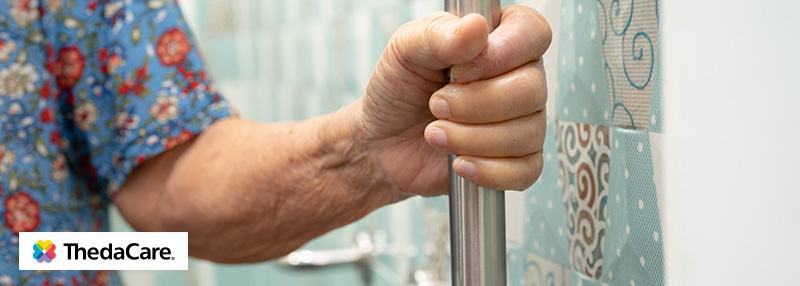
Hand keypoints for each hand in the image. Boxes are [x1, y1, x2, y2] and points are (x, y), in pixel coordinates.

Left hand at [357, 5, 551, 196]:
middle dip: (476, 104)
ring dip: (472, 138)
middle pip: (532, 89)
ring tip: (436, 134)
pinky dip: (488, 170)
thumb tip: (477, 27)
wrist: (381, 142)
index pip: (533, 32)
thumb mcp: (405, 50)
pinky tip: (460, 163)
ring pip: (527, 133)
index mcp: (499, 39)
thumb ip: (439, 34)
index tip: (461, 70)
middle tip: (436, 106)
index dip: (503, 53)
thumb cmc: (398, 90)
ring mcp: (522, 121)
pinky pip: (525, 171)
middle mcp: (519, 77)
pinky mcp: (516, 163)